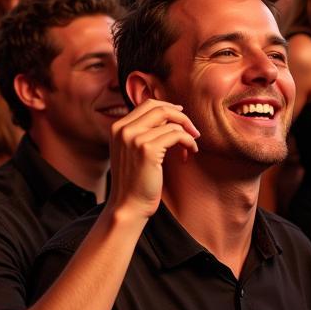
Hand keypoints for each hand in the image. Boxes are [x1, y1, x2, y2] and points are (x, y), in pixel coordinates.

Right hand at [108, 100, 199, 221]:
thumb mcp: (131, 150)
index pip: (147, 104)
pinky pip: (177, 135)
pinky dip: (188, 142)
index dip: (169, 109)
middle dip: (181, 117)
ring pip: (171, 122)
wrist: (128, 205)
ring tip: (190, 147)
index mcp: (117, 127)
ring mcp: (134, 138)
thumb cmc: (134, 181)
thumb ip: (142, 131)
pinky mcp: (147, 149)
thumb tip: (168, 113)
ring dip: (187, 133)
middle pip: (159, 108)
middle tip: (193, 131)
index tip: (182, 119)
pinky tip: (188, 153)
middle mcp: (123, 129)